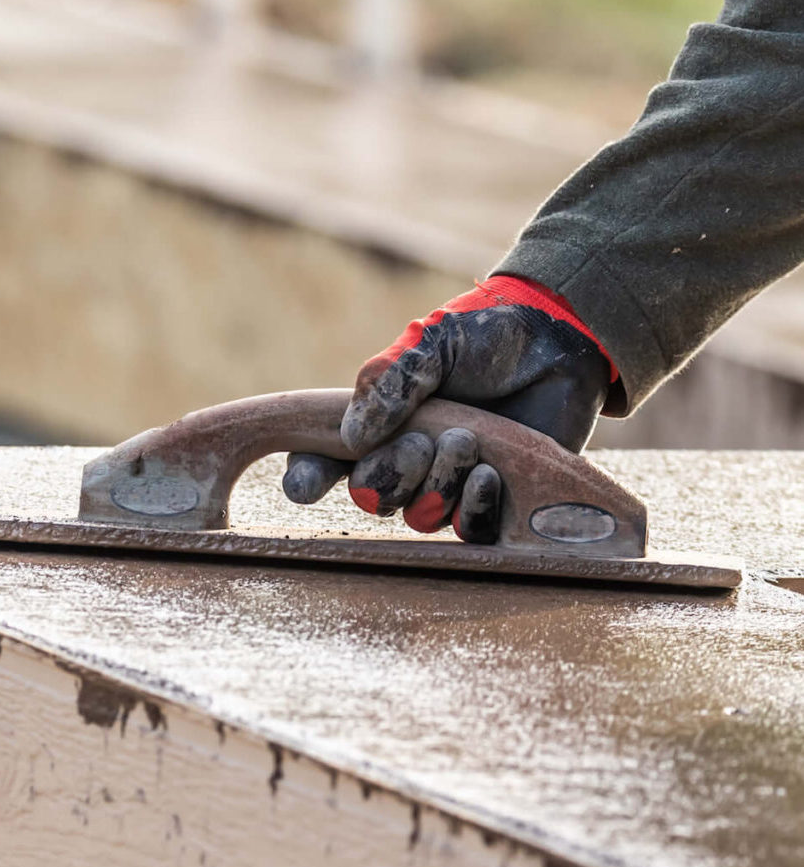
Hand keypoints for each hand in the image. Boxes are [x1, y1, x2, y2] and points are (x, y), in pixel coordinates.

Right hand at [283, 275, 616, 541]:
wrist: (561, 341)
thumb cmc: (486, 337)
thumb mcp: (431, 342)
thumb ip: (389, 380)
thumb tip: (351, 436)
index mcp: (375, 425)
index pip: (321, 462)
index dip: (306, 479)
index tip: (306, 485)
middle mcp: (403, 461)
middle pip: (369, 497)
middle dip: (390, 474)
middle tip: (420, 441)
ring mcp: (446, 485)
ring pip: (417, 516)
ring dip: (436, 484)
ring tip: (466, 442)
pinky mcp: (491, 501)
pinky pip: (466, 530)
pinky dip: (471, 506)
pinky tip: (487, 473)